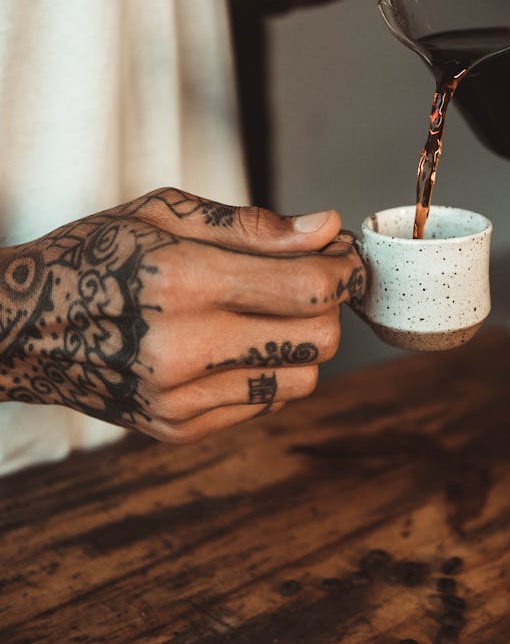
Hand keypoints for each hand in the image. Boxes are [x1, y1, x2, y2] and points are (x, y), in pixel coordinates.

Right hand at [0, 189, 364, 442]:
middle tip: (313, 280)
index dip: (344, 270)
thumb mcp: (162, 214)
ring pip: (301, 381)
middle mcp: (183, 347)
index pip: (308, 287)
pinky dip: (265, 371)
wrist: (19, 329)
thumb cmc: (93, 256)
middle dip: (329, 306)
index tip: (343, 258)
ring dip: (303, 344)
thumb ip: (251, 226)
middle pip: (317, 339)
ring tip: (270, 313)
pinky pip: (262, 403)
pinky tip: (233, 342)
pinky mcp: (176, 429)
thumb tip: (324, 229)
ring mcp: (179, 398)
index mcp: (182, 280)